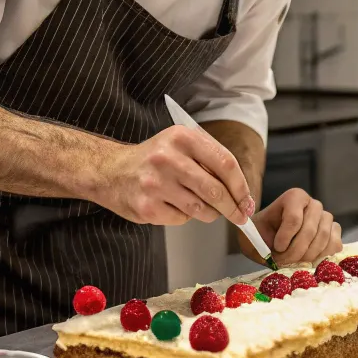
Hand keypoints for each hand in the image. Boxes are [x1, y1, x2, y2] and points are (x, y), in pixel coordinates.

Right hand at [98, 126, 254, 226]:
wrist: (110, 171)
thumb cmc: (153, 159)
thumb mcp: (180, 145)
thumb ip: (209, 161)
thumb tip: (241, 194)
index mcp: (181, 137)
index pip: (225, 163)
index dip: (241, 186)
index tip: (247, 201)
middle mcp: (168, 158)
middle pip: (216, 191)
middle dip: (232, 208)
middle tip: (239, 216)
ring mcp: (156, 184)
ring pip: (201, 209)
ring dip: (208, 213)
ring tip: (197, 204)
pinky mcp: (147, 207)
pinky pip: (180, 219)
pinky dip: (183, 217)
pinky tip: (171, 205)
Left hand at [242, 188, 341, 265]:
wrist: (270, 242)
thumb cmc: (261, 236)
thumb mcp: (253, 236)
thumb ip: (259, 242)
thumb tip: (273, 252)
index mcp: (294, 197)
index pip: (294, 218)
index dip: (285, 237)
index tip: (276, 247)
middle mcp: (314, 204)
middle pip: (310, 230)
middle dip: (295, 251)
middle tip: (283, 261)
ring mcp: (326, 218)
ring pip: (323, 238)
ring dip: (307, 256)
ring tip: (293, 261)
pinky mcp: (334, 232)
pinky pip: (335, 245)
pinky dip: (322, 256)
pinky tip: (307, 259)